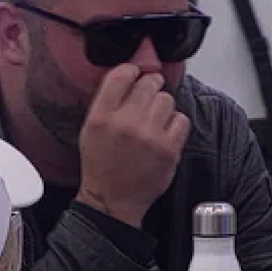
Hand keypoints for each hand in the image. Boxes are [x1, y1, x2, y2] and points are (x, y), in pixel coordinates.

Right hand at [76, 64, 190, 227]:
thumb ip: (107, 101)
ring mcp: (149, 136)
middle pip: (148, 83)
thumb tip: (129, 74)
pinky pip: (181, 119)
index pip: (121, 75)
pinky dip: (175, 123)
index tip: (135, 74)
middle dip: (150, 86)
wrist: (112, 200)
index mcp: (101, 117)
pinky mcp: (168, 149)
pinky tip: (164, 132)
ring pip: (166, 99)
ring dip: (162, 106)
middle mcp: (124, 123)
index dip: (132, 70)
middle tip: (148, 97)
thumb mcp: (90, 129)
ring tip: (153, 120)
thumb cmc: (101, 165)